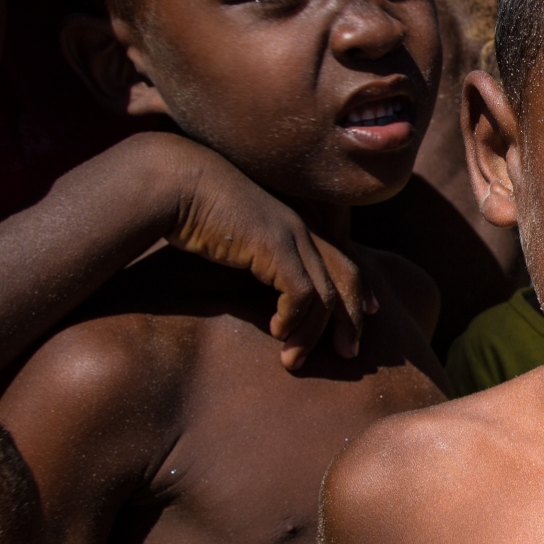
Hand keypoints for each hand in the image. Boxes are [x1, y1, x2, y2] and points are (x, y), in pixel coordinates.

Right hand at [158, 139, 372, 369]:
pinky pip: (300, 293)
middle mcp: (302, 228)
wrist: (176, 182)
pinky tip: (277, 332)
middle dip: (351, 320)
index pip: (344, 260)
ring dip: (312, 334)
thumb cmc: (197, 213)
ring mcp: (291, 234)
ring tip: (294, 361)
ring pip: (324, 294)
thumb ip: (261, 260)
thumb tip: (268, 290)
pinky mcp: (273, 245)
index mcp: (298, 224)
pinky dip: (293, 319)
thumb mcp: (239, 241)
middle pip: (346, 278)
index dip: (358, 291)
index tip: (366, 317)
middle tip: (349, 354)